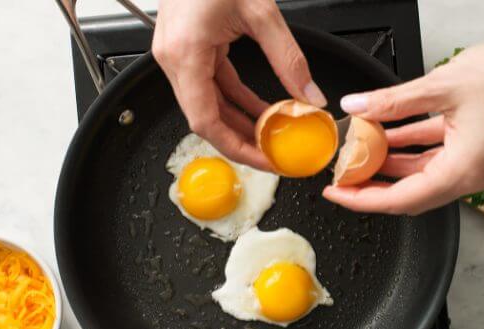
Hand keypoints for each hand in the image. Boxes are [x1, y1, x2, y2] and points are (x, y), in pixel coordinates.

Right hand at [153, 0, 326, 169]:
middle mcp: (175, 60)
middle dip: (242, 141)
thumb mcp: (260, 12)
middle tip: (274, 155)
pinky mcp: (190, 51)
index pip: (205, 121)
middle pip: (207, 119)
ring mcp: (179, 56)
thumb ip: (288, 59)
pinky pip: (214, 86)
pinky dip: (238, 101)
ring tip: (273, 137)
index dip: (236, 148)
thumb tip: (309, 96)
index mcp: (185, 54)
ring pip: (210, 106)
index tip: (264, 160)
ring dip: (241, 123)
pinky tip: (262, 111)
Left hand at [323, 26, 483, 214]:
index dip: (362, 200)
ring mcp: (474, 161)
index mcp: (463, 171)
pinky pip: (433, 152)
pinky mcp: (476, 145)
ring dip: (388, 162)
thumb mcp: (442, 86)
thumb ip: (392, 101)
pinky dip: (408, 145)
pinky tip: (386, 132)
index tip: (336, 193)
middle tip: (341, 175)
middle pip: (408, 192)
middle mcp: (470, 175)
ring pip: (419, 171)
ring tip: (357, 150)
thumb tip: (355, 107)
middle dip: (371, 184)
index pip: (400, 200)